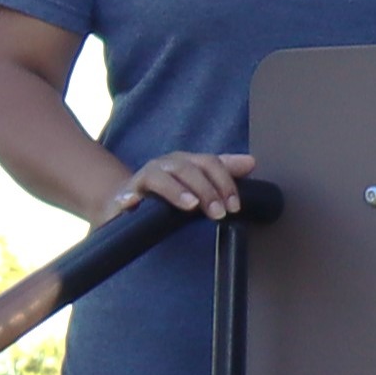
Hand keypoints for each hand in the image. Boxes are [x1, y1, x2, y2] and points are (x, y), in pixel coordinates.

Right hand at [120, 150, 255, 220]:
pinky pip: (126, 195)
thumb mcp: (199, 183)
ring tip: (190, 205)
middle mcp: (166, 165)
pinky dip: (130, 198)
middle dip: (206, 190)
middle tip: (218, 213)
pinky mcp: (125, 195)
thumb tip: (251, 161)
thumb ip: (224, 173)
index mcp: (186, 162)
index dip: (224, 182)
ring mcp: (143, 178)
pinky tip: (134, 204)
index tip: (235, 206)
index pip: (210, 163)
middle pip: (187, 168)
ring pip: (159, 176)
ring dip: (176, 190)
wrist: (129, 203)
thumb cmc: (171, 193)